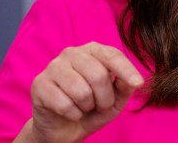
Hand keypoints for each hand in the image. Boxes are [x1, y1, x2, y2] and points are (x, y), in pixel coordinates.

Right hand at [16, 42, 144, 142]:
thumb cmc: (92, 109)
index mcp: (93, 51)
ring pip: (81, 91)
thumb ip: (125, 87)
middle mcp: (72, 53)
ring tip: (84, 107)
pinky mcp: (39, 84)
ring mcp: (53, 66)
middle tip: (101, 105)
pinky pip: (65, 104)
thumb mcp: (115, 100)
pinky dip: (73, 114)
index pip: (112, 55)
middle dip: (105, 98)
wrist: (64, 128)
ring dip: (88, 107)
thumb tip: (133, 80)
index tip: (138, 83)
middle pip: (98, 75)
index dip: (126, 70)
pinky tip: (70, 112)